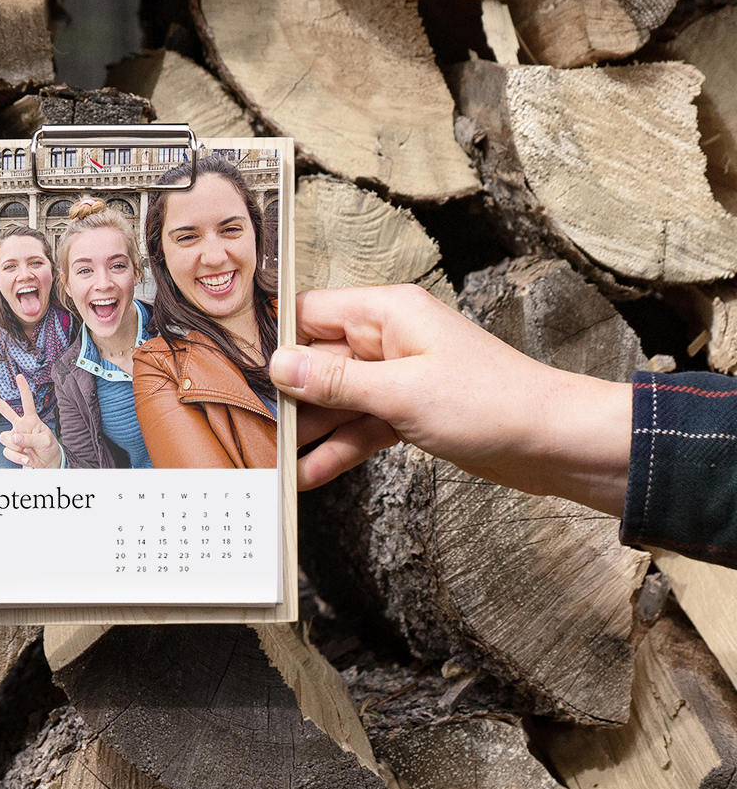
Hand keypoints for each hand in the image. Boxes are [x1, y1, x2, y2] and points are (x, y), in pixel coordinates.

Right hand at [0, 375, 62, 469]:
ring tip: (28, 450)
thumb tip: (15, 437)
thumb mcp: (45, 440)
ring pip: (5, 437)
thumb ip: (30, 438)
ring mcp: (14, 437)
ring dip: (16, 447)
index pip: (27, 402)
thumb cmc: (48, 447)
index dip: (23, 390)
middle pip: (5, 410)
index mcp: (30, 420)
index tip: (19, 377)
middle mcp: (20, 426)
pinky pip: (8, 452)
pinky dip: (17, 457)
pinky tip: (26, 458)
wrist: (47, 461)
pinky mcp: (11, 449)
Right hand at [271, 285, 631, 514]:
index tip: (237, 367)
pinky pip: (361, 426)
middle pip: (317, 360)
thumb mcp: (401, 393)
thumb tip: (280, 366)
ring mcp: (399, 377)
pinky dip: (339, 449)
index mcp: (388, 312)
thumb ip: (335, 380)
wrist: (552, 442)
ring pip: (336, 399)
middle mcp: (389, 338)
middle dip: (286, 395)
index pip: (310, 314)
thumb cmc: (492, 403)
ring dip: (309, 431)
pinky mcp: (410, 412)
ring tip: (270, 462)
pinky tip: (310, 475)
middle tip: (248, 426)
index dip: (274, 340)